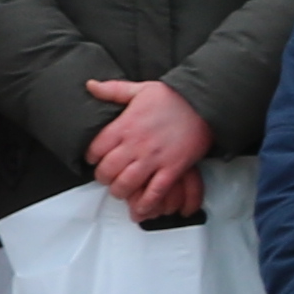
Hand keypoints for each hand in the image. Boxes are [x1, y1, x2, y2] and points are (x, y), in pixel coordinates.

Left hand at [81, 80, 211, 220]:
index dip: (92, 157)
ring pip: (126, 185)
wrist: (203, 103)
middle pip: (108, 171)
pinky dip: (145, 204)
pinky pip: (154, 192)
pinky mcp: (172, 169)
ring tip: (122, 191)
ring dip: (120, 192)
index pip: (96, 149)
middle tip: (108, 178)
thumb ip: (113, 90)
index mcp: (125, 126)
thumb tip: (90, 85)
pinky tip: (140, 209)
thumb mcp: (140, 89)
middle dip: (104, 178)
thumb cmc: (173, 97)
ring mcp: (154, 159)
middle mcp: (136, 144)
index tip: (95, 159)